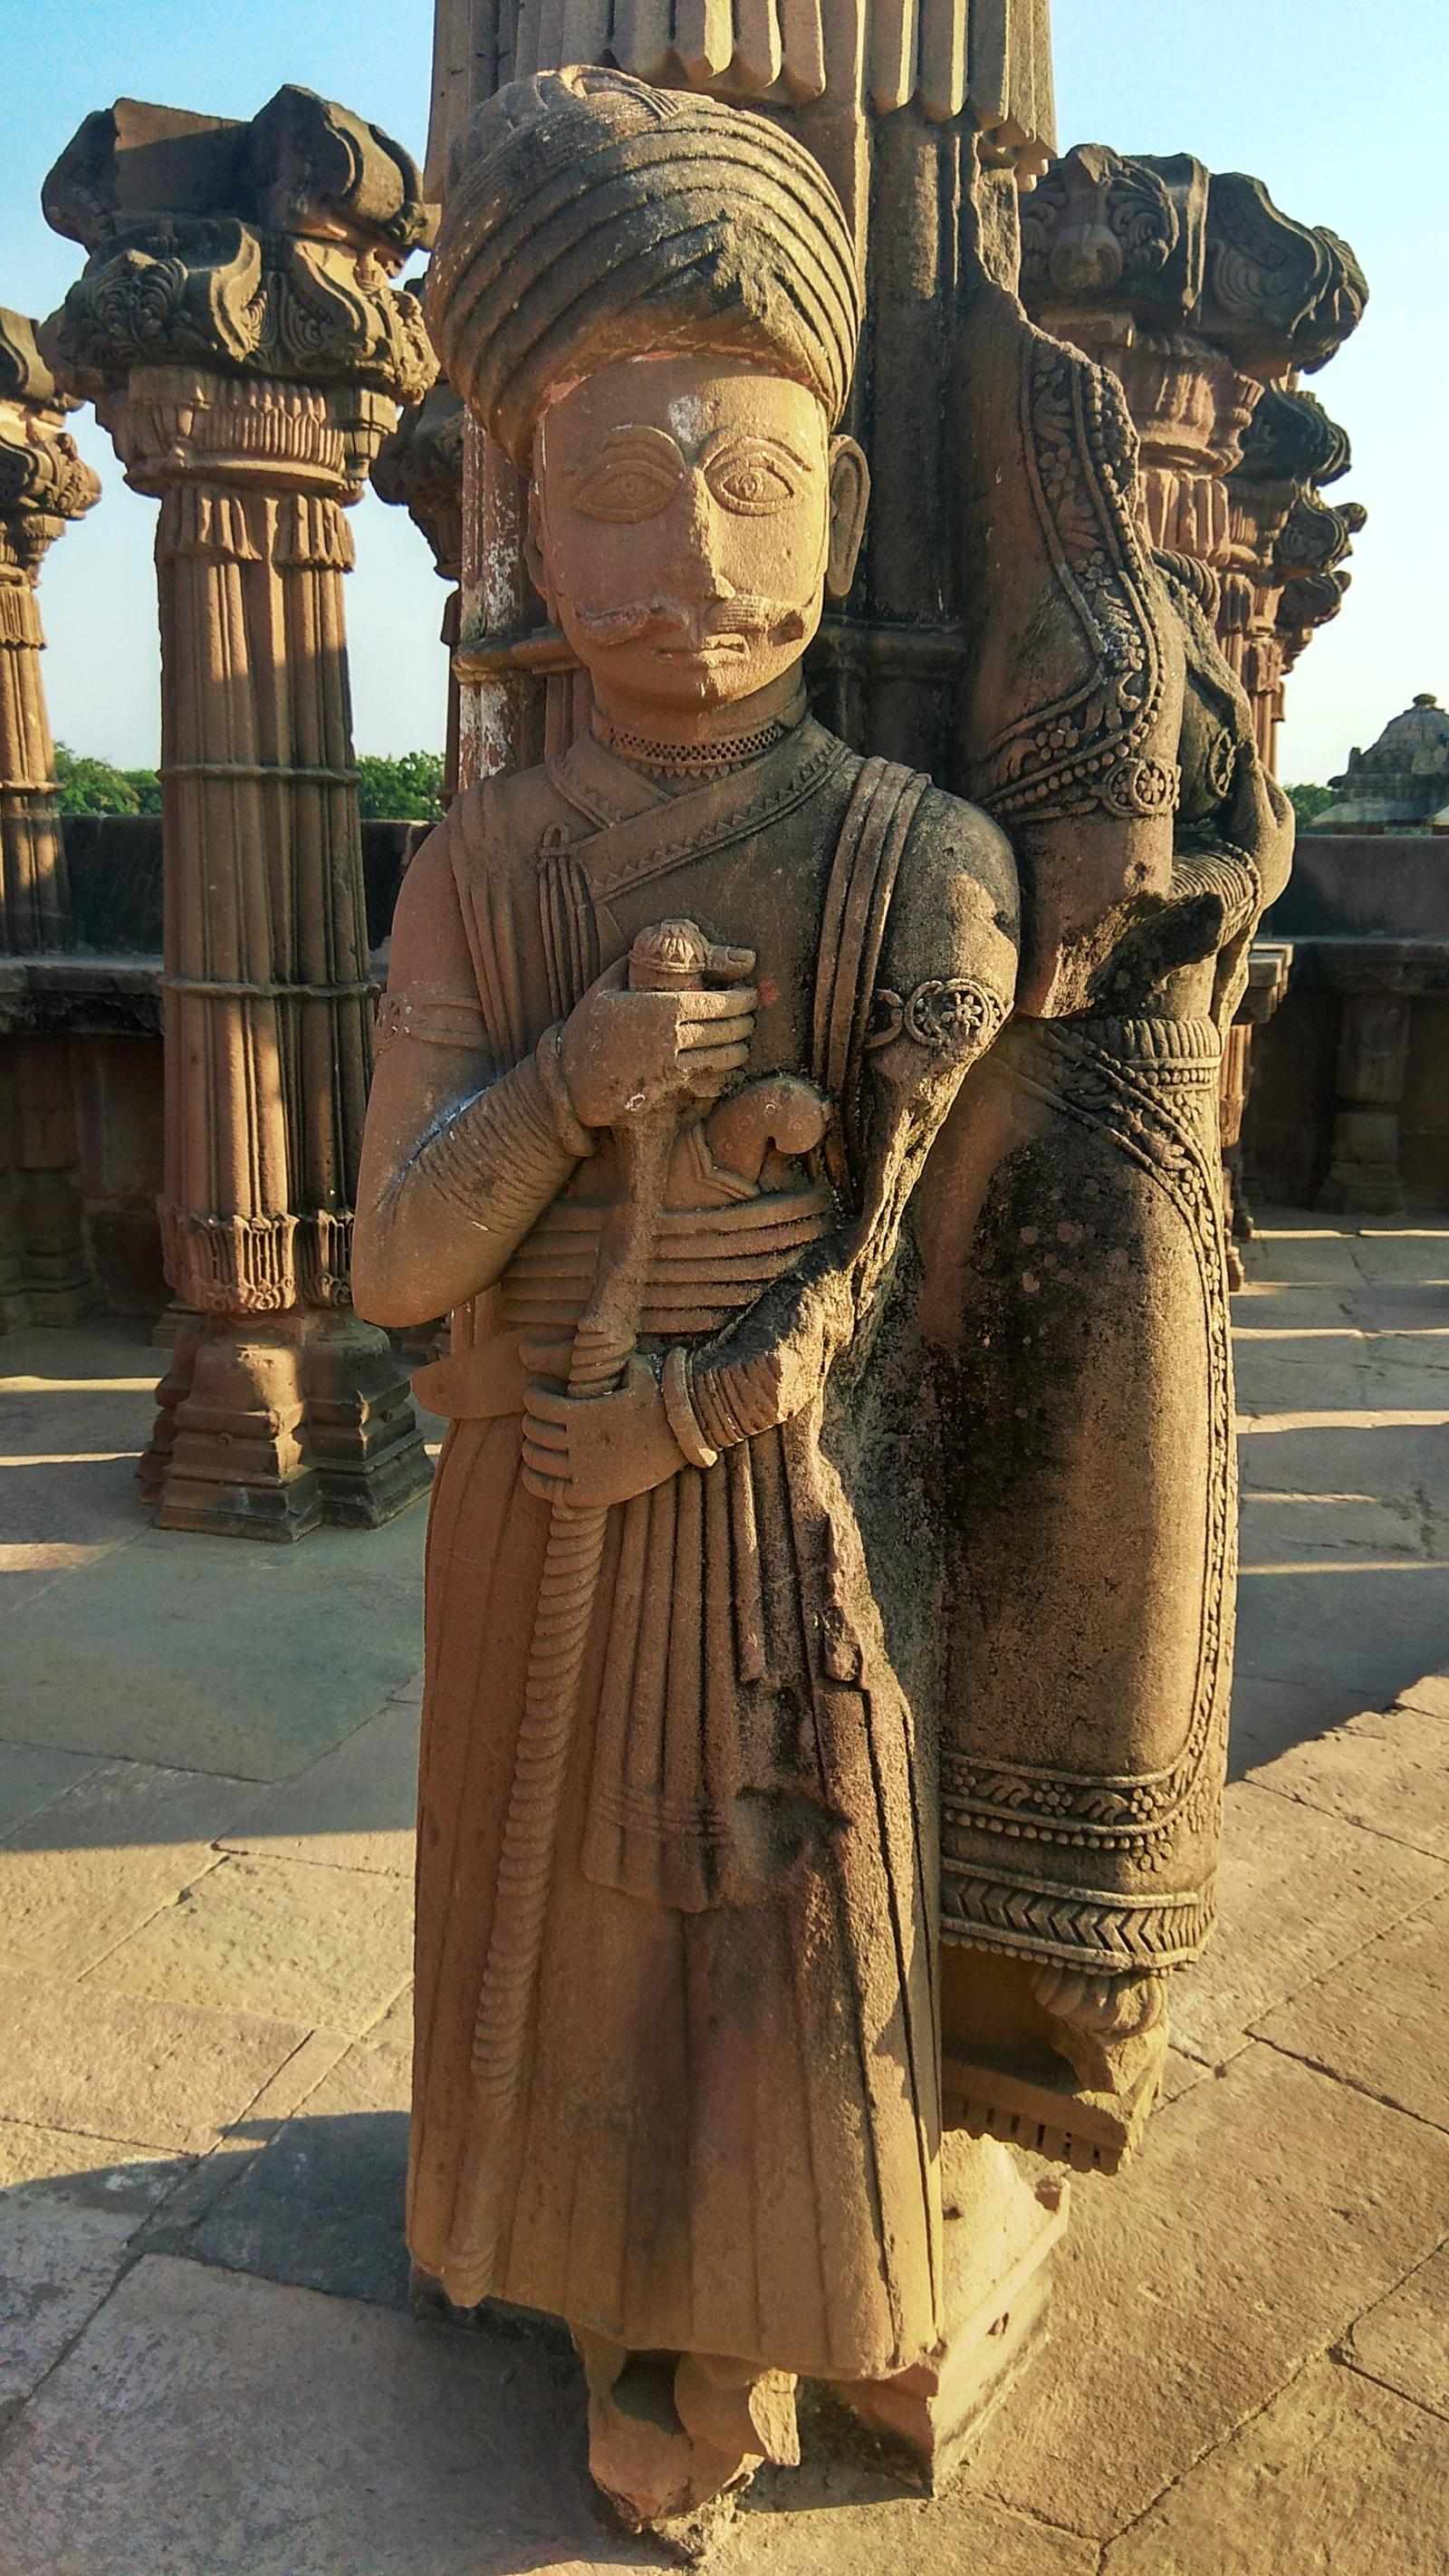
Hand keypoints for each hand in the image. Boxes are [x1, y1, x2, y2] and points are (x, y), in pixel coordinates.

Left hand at [520, 1349, 686, 1508]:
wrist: (686, 1440)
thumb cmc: (665, 1404)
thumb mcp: (641, 1370)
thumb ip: (618, 1359)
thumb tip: (612, 1337)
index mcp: (584, 1410)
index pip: (539, 1404)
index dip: (533, 1398)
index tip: (535, 1396)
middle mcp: (579, 1440)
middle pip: (535, 1431)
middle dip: (531, 1423)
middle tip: (534, 1420)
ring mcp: (584, 1468)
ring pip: (538, 1458)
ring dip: (530, 1449)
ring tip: (532, 1444)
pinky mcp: (591, 1492)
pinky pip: (549, 1489)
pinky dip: (534, 1479)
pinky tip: (532, 1471)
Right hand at [559, 945, 756, 1130]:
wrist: (568, 1080)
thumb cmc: (586, 1030)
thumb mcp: (603, 988)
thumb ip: (629, 963)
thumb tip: (650, 941)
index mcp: (659, 1007)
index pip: (717, 1003)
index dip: (741, 999)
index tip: (749, 994)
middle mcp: (669, 1037)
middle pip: (726, 1029)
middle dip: (746, 1022)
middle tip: (751, 1016)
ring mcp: (671, 1067)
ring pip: (723, 1057)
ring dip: (740, 1049)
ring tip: (742, 1042)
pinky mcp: (669, 1091)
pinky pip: (709, 1081)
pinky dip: (724, 1073)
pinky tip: (724, 1067)